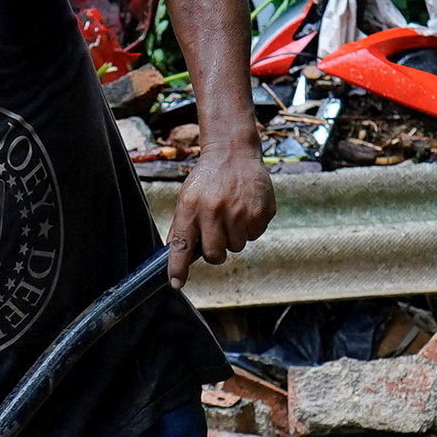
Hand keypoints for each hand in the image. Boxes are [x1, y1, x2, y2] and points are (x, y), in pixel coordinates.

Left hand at [164, 139, 274, 282]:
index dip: (178, 268)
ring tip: (232, 214)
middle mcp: (214, 211)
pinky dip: (250, 228)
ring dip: (234, 237)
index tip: (176, 283)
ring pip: (237, 247)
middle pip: (215, 255)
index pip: (181, 245)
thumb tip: (175, 256)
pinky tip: (245, 209)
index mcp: (191, 207)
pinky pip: (255, 236)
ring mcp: (240, 212)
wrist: (233, 153)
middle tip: (217, 235)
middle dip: (215, 252)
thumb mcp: (187, 197)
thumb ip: (182, 226)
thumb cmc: (207, 178)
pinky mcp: (261, 212)